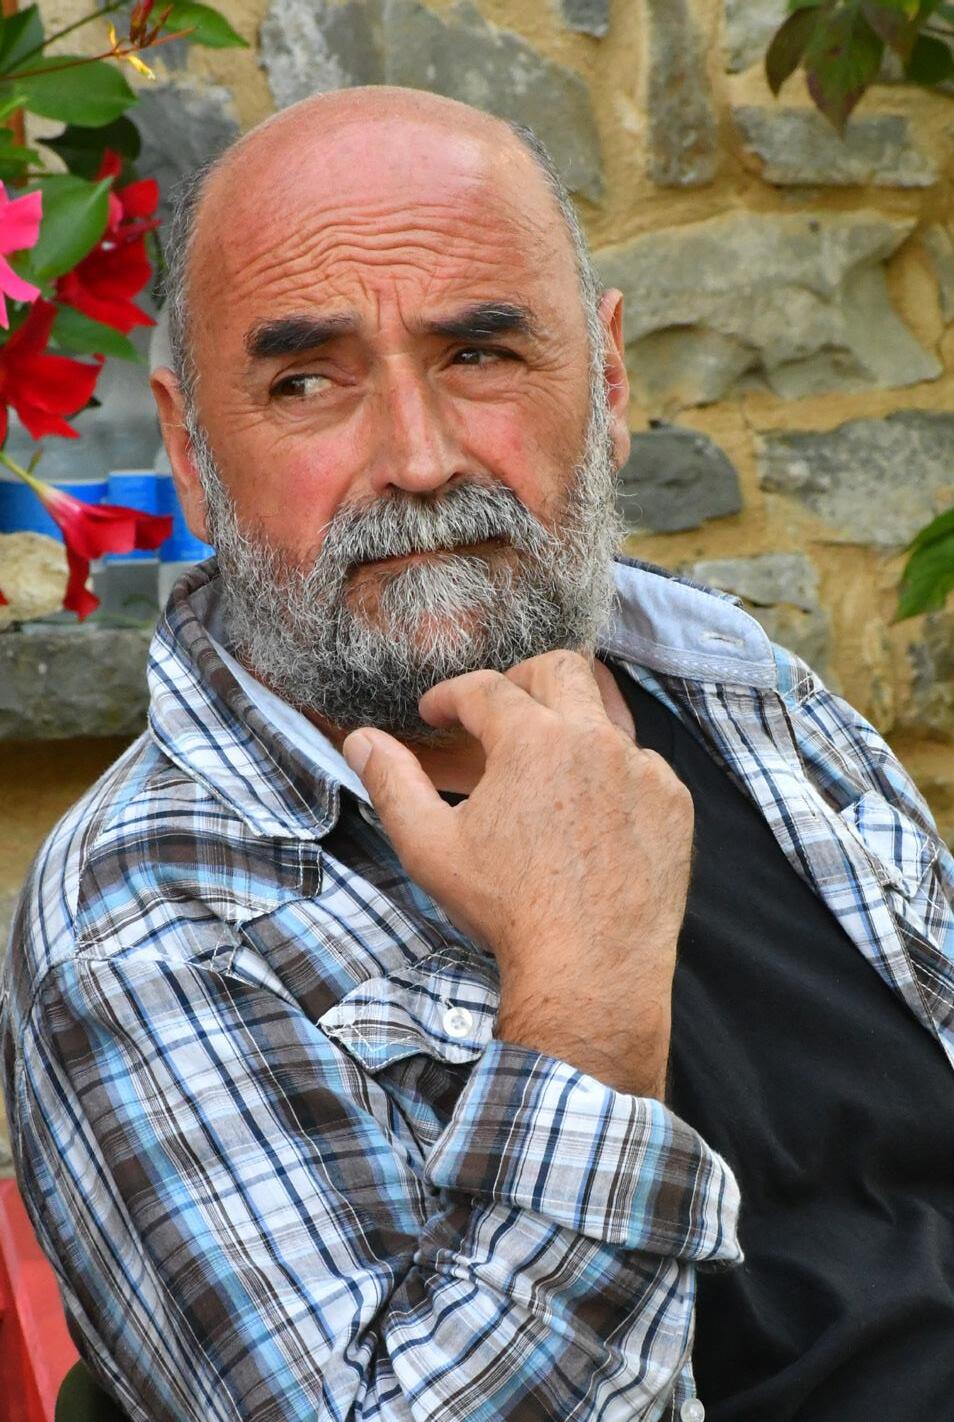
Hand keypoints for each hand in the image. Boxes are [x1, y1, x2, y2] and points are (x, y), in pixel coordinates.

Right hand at [343, 651, 693, 1097]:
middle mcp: (593, 740)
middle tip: (496, 709)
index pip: (484, 689)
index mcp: (532, 740)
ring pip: (606, 713)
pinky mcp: (672, 803)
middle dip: (520, 678)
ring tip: (544, 752)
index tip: (435, 713)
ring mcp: (641, 769)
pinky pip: (641, 764)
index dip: (451, 696)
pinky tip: (588, 807)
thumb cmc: (506, 909)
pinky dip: (611, 771)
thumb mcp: (430, 846)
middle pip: (560, 669)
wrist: (590, 969)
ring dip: (571, 721)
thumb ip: (393, 784)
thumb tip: (361, 741)